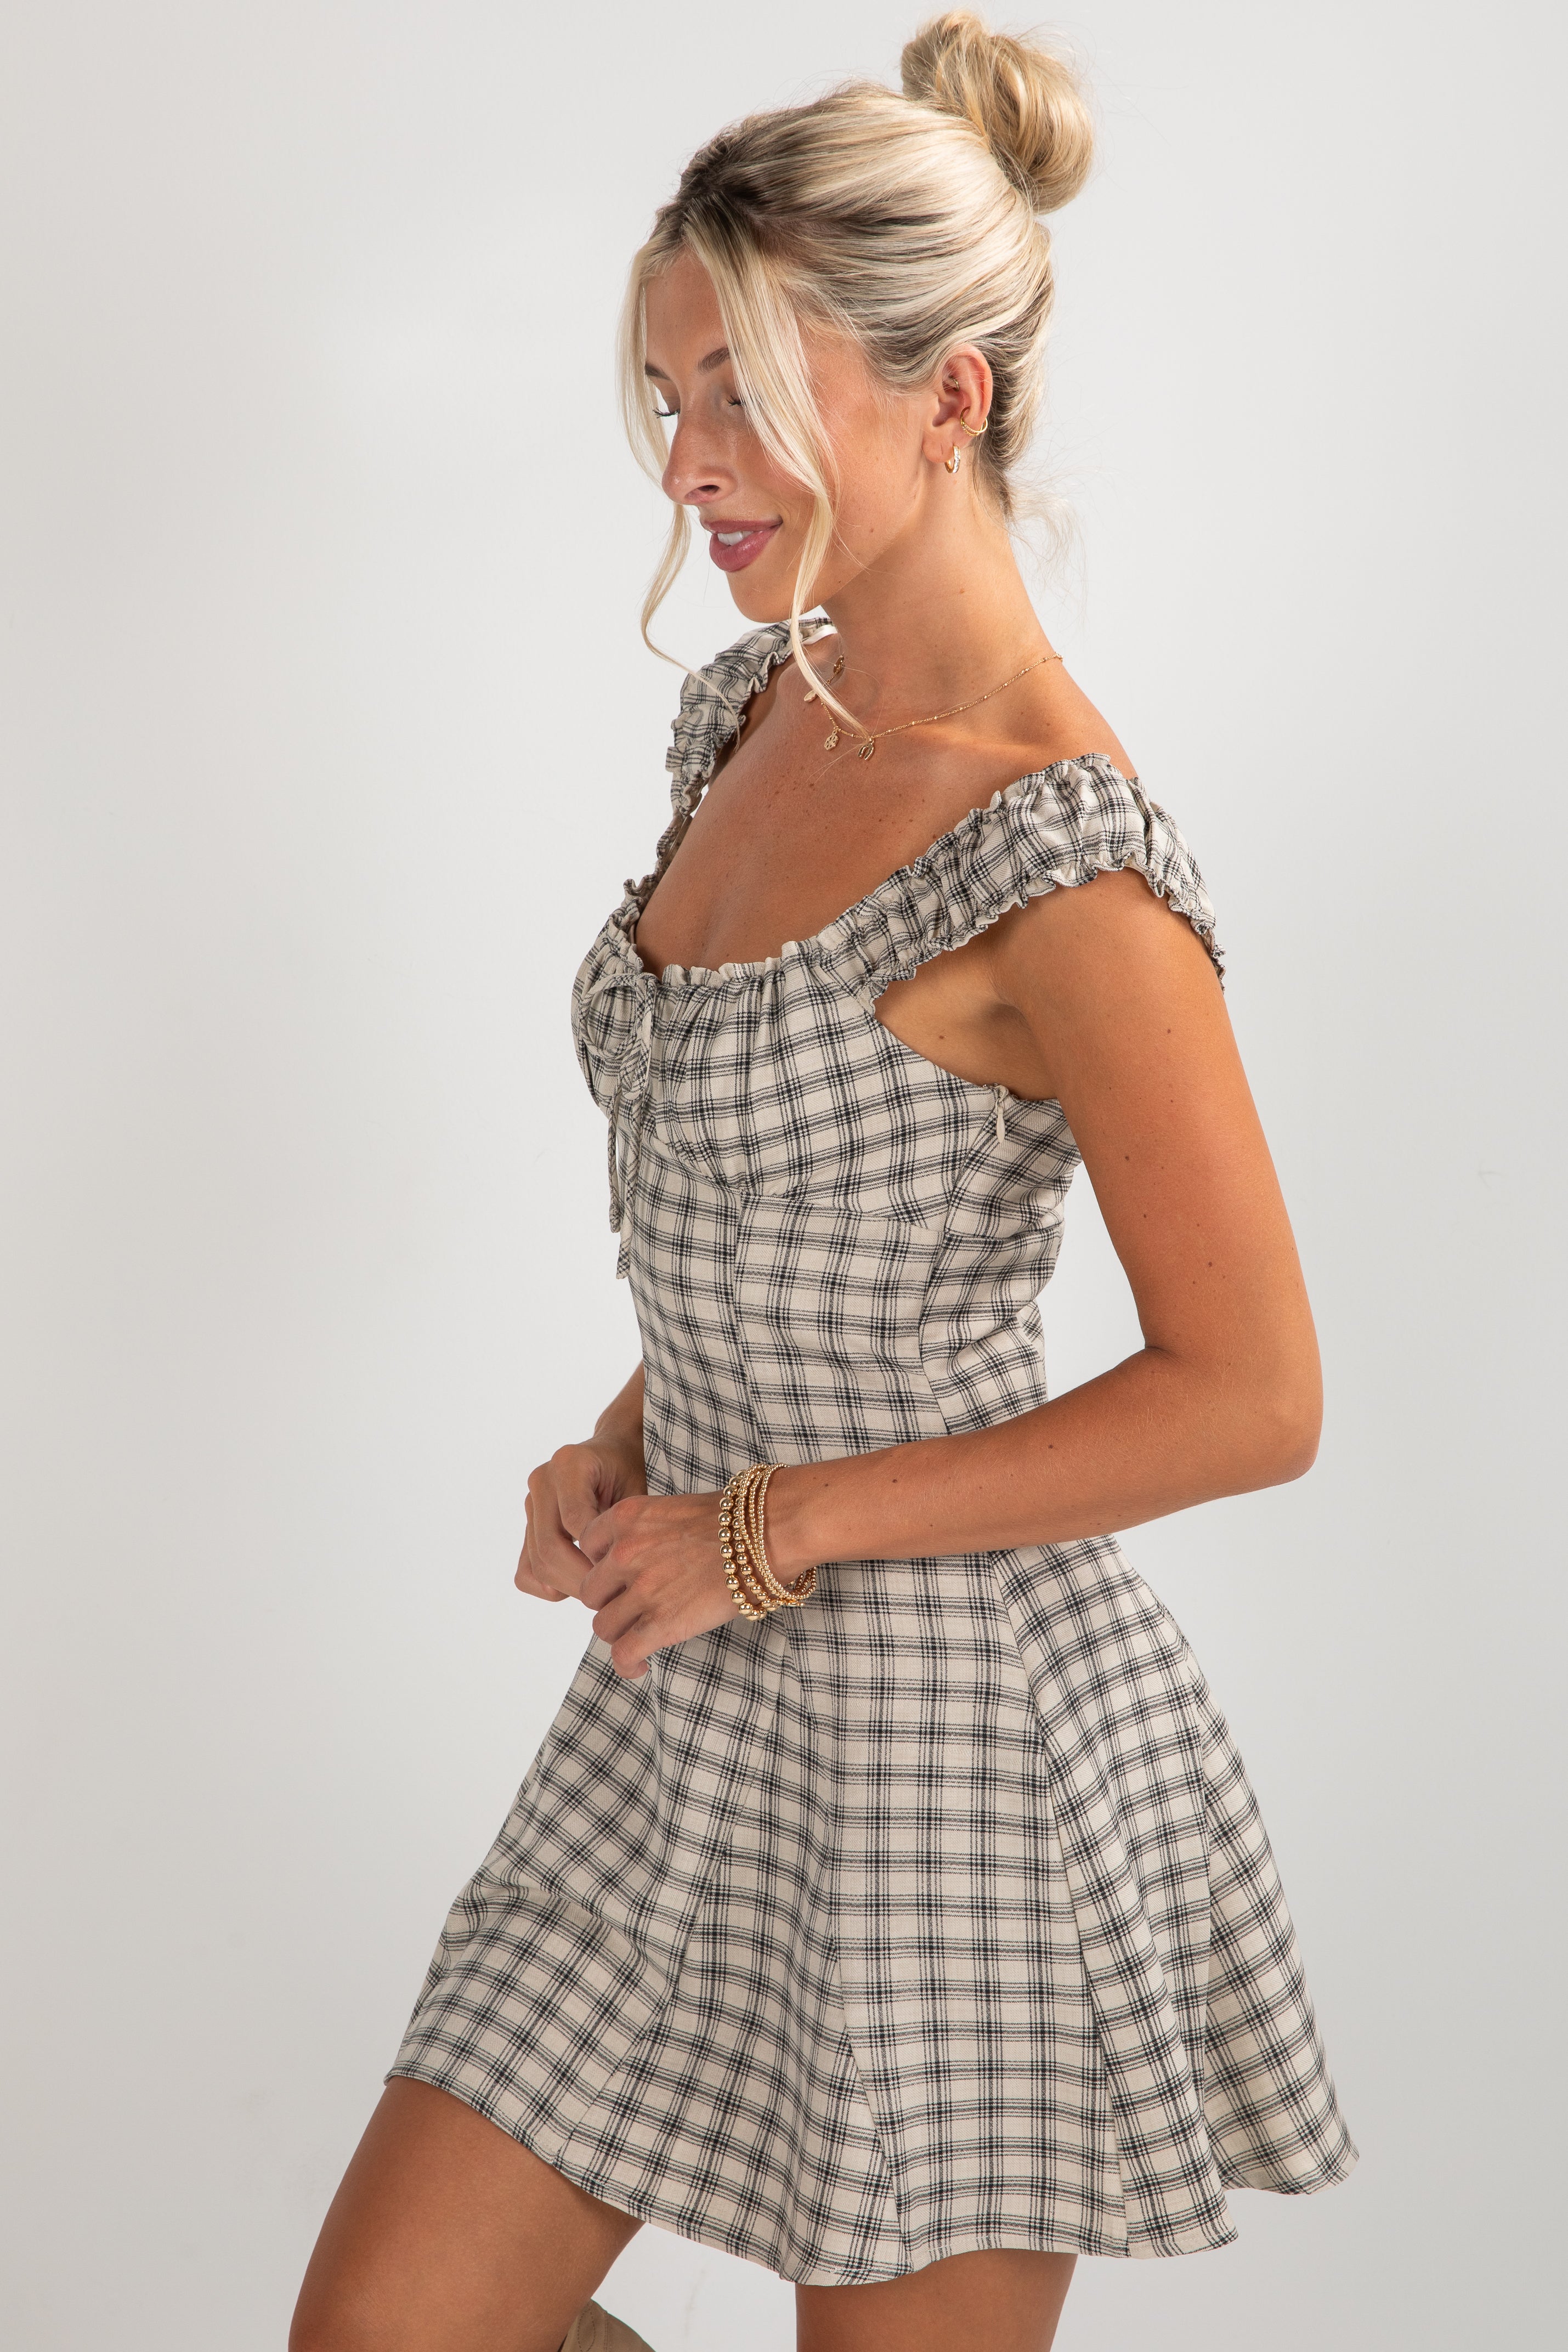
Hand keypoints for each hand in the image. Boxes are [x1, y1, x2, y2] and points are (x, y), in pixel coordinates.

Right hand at [516, 1436, 646, 1604]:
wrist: (613, 1452)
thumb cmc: (631, 1473)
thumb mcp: (636, 1492)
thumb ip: (622, 1529)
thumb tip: (610, 1580)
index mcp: (569, 1463)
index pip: (575, 1523)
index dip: (597, 1556)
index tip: (624, 1574)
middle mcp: (542, 1480)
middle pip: (550, 1547)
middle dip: (582, 1580)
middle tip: (612, 1596)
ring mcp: (530, 1503)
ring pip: (537, 1564)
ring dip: (568, 1587)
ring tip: (600, 1592)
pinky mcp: (526, 1525)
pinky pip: (526, 1571)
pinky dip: (550, 1586)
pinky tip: (578, 1583)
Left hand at [576, 1490, 736, 1679]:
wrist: (770, 1531)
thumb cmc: (733, 1519)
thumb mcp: (672, 1510)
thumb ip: (644, 1532)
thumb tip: (635, 1561)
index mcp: (626, 1517)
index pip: (587, 1547)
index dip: (603, 1564)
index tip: (621, 1575)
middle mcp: (626, 1551)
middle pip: (591, 1591)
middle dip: (610, 1601)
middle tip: (634, 1606)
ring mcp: (643, 1589)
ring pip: (603, 1625)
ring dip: (620, 1633)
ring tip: (640, 1635)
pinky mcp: (663, 1623)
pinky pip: (623, 1654)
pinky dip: (627, 1665)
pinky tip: (640, 1665)